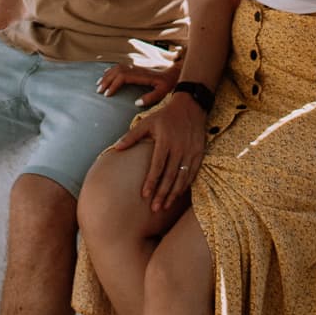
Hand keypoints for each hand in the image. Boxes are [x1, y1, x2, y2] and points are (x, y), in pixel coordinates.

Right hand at [96, 60, 179, 104]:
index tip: (107, 94)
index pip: (123, 77)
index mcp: (141, 75)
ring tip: (99, 84)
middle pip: (117, 71)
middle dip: (106, 81)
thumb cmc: (169, 82)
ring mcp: (136, 66)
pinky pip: (120, 66)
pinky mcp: (136, 66)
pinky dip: (111, 70)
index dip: (113, 85)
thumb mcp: (163, 91)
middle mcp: (136, 68)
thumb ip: (151, 98)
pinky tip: (106, 74)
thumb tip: (136, 103)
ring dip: (107, 75)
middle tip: (99, 91)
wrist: (175, 70)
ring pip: (117, 68)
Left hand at [111, 93, 207, 212]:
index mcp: (165, 141)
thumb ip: (132, 136)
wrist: (190, 106)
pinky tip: (178, 195)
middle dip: (162, 193)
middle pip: (170, 175)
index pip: (158, 166)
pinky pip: (193, 173)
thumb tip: (116, 148)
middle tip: (155, 208)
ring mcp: (191, 151)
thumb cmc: (165, 116)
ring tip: (165, 206)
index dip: (151, 181)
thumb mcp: (146, 122)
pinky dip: (185, 185)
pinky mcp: (199, 153)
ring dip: (174, 193)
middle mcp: (179, 148)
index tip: (145, 195)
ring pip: (182, 177)